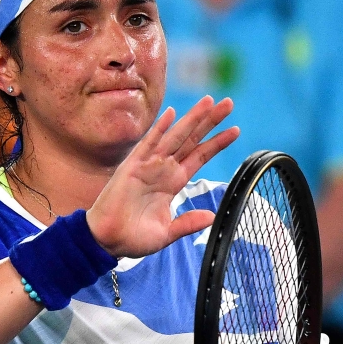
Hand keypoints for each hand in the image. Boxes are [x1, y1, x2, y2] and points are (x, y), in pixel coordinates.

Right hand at [86, 96, 237, 257]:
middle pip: (191, 140)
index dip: (216, 143)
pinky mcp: (132, 167)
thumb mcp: (167, 233)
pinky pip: (147, 144)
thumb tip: (211, 216)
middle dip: (210, 122)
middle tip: (228, 103)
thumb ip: (188, 223)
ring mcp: (148, 166)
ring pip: (175, 137)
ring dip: (192, 119)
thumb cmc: (133, 238)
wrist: (107, 242)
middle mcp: (163, 170)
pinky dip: (158, 129)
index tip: (235, 130)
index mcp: (172, 183)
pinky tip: (171, 113)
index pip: (199, 156)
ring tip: (210, 102)